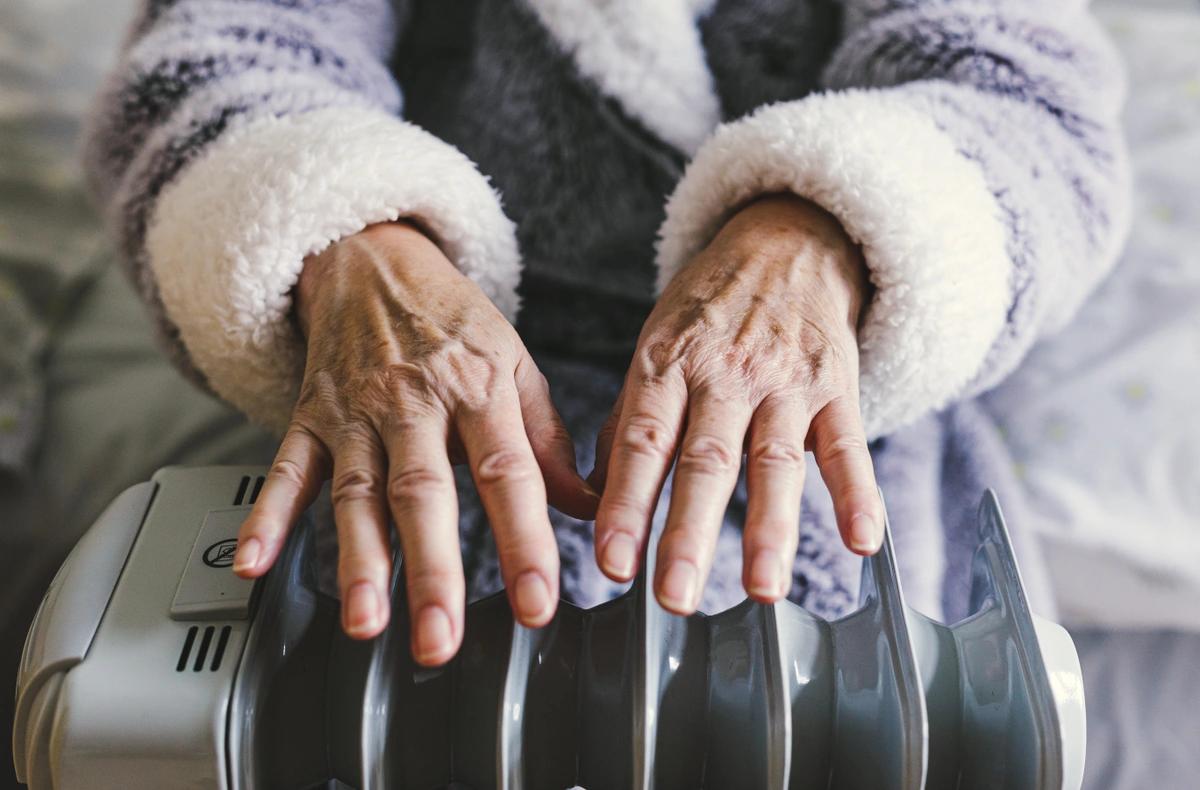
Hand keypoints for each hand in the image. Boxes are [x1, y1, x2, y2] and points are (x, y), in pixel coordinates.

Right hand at [232, 220, 597, 664]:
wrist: (370, 258)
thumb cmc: (450, 321)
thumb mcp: (513, 365)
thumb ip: (548, 442)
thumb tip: (591, 505)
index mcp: (478, 388)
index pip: (508, 475)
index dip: (525, 542)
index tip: (537, 603)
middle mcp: (414, 401)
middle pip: (425, 493)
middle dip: (434, 572)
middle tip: (441, 640)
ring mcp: (355, 410)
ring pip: (356, 491)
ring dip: (358, 561)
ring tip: (365, 622)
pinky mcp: (307, 416)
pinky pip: (284, 469)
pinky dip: (266, 516)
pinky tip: (254, 563)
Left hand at [590, 193, 883, 613]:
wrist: (787, 241)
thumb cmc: (708, 307)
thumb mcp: (654, 344)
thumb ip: (629, 422)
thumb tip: (591, 501)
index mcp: (667, 363)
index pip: (643, 444)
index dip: (626, 506)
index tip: (611, 564)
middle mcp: (724, 373)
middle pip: (705, 461)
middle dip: (689, 534)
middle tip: (673, 596)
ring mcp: (784, 380)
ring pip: (776, 460)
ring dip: (771, 529)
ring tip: (762, 590)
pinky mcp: (835, 385)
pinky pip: (848, 443)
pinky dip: (857, 493)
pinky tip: (862, 541)